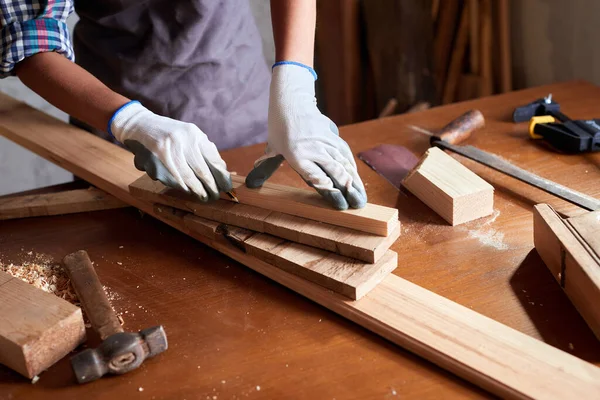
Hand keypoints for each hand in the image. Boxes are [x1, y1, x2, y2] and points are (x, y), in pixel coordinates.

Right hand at [109, 101, 231, 200]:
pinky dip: (181, 187)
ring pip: (187, 179)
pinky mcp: (154, 162)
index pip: (213, 159)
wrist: (141, 126)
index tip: (225, 187)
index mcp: (193, 134)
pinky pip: (172, 180)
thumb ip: (205, 150)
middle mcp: (180, 141)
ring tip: (203, 196)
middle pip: (201, 171)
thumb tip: (222, 172)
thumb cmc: (172, 134)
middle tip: (215, 196)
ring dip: (197, 190)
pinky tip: (186, 189)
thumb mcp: (190, 135)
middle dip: (210, 187)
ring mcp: (166, 152)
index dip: (221, 176)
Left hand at [246, 62, 366, 209]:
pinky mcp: (333, 135)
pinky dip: (352, 167)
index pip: (316, 177)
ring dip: (354, 181)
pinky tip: (357, 179)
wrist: (291, 101)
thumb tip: (251, 186)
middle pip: (334, 171)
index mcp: (296, 154)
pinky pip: (345, 153)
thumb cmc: (279, 128)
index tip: (340, 203)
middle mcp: (312, 148)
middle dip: (347, 190)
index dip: (329, 190)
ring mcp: (324, 141)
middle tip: (356, 205)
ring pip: (343, 163)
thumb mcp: (272, 148)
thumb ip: (266, 168)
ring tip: (361, 197)